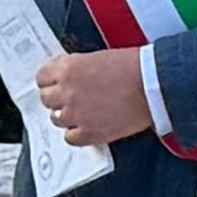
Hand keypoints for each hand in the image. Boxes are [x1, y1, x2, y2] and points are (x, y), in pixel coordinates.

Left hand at [35, 43, 155, 147]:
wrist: (154, 85)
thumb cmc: (133, 67)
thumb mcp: (98, 58)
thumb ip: (77, 68)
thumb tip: (67, 79)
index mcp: (68, 68)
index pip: (42, 78)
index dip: (51, 81)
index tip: (57, 83)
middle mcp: (66, 92)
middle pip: (46, 99)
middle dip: (57, 98)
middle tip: (71, 98)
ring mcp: (76, 114)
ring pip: (57, 119)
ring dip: (67, 116)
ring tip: (83, 112)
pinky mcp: (89, 133)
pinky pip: (70, 138)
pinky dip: (77, 133)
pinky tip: (87, 127)